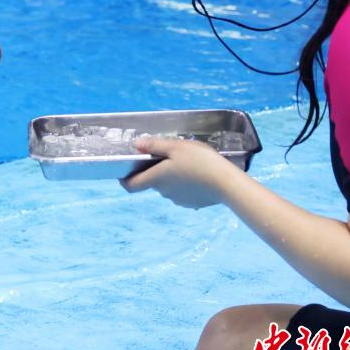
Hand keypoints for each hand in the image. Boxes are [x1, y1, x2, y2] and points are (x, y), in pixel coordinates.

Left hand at [119, 138, 241, 208]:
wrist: (227, 183)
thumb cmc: (200, 161)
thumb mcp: (176, 147)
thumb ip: (155, 146)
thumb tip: (136, 145)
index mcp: (156, 178)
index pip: (131, 186)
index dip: (124, 180)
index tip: (123, 172)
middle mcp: (164, 192)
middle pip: (152, 182)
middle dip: (156, 171)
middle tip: (168, 157)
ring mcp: (178, 200)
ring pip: (168, 187)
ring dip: (172, 178)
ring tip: (187, 164)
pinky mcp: (192, 203)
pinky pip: (183, 193)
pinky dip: (185, 185)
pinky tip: (198, 176)